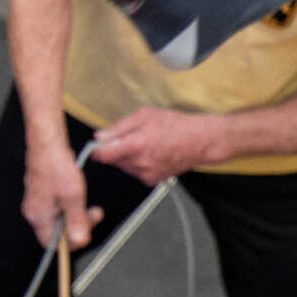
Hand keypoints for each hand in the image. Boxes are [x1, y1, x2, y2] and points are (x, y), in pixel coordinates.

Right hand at [20, 140, 93, 248]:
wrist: (47, 142)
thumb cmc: (56, 165)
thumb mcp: (73, 197)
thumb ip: (77, 221)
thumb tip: (80, 241)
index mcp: (38, 217)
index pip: (53, 244)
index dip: (72, 243)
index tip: (87, 232)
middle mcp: (34, 212)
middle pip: (58, 232)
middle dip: (79, 225)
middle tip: (95, 214)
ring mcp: (37, 203)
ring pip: (59, 219)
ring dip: (76, 214)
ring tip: (87, 202)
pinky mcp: (42, 194)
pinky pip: (57, 208)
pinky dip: (70, 205)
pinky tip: (76, 193)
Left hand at [85, 106, 232, 185]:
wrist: (199, 142)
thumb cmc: (174, 125)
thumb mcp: (144, 115)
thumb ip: (119, 127)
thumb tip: (99, 136)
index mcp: (136, 145)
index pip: (103, 155)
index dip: (96, 149)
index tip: (97, 145)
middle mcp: (140, 164)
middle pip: (112, 161)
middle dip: (114, 150)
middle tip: (129, 138)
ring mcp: (146, 175)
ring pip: (123, 167)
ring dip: (125, 157)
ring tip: (143, 144)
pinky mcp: (152, 181)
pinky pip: (135, 172)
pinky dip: (137, 164)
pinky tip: (150, 154)